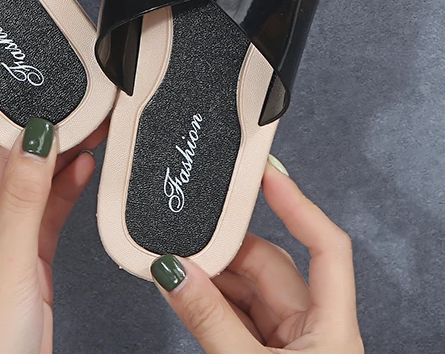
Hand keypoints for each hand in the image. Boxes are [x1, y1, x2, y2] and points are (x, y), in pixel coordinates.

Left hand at [0, 82, 107, 353]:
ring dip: (53, 162)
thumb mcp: (7, 262)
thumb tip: (36, 136)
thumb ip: (24, 197)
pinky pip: (41, 214)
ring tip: (87, 127)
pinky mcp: (22, 260)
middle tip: (61, 100)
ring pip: (24, 188)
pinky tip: (84, 169)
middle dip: (29, 135)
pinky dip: (62, 192)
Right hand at [151, 157, 363, 352]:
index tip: (268, 172)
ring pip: (250, 291)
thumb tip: (175, 272)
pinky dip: (212, 301)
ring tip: (179, 265)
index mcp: (333, 330)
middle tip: (191, 234)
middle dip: (230, 249)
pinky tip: (187, 292)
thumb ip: (210, 318)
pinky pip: (238, 316)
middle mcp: (316, 331)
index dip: (297, 204)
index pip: (326, 247)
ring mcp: (292, 346)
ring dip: (214, 277)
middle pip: (273, 267)